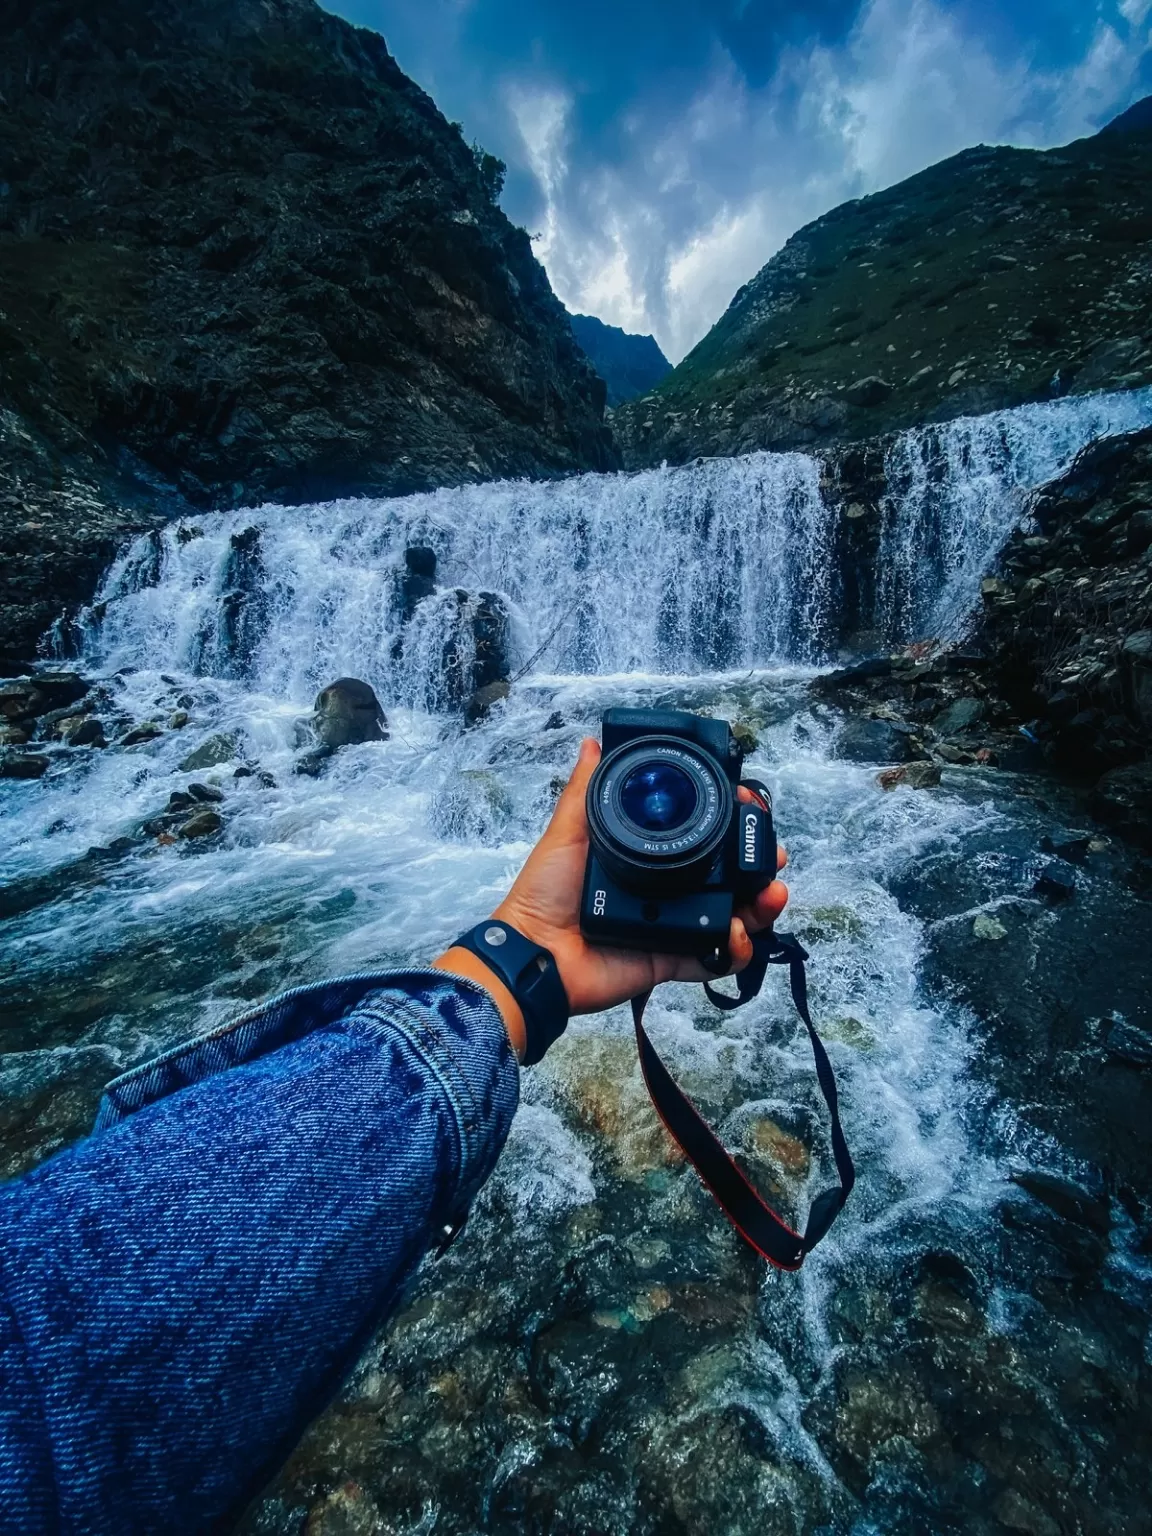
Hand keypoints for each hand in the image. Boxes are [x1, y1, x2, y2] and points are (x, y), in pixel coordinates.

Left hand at [434, 737, 788, 1056]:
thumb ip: (585, 791)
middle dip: (759, 866)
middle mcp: (667, 890)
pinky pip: (714, 957)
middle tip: (772, 857)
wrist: (537, 952)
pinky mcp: (674, 960)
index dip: (733, 826)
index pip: (702, 838)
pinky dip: (734, 951)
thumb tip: (593, 743)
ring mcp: (674, 926)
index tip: (750, 807)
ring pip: (733, 915)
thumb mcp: (567, 833)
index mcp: (648, 858)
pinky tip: (738, 936)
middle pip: (729, 877)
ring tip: (771, 896)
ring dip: (761, 906)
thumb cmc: (546, 892)